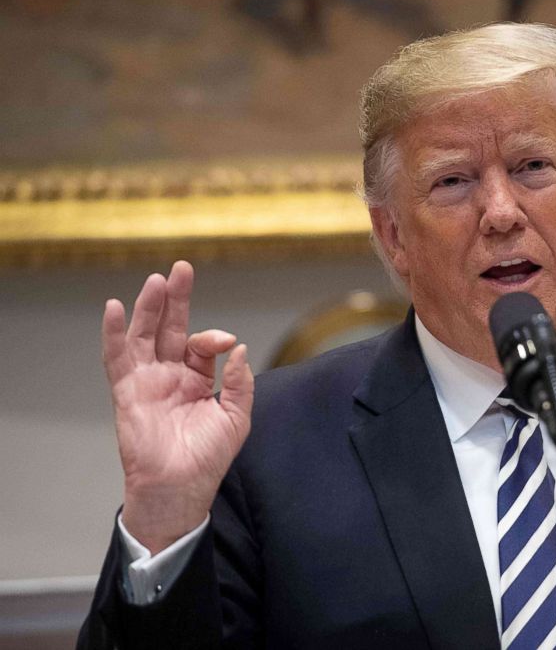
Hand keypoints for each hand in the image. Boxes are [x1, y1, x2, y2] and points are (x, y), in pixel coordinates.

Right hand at [102, 261, 253, 554]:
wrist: (181, 487)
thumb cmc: (207, 457)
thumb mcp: (236, 417)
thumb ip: (239, 382)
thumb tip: (238, 348)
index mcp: (196, 379)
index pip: (200, 345)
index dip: (211, 337)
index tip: (224, 342)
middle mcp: (169, 375)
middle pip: (169, 328)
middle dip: (175, 299)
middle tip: (181, 269)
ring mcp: (147, 381)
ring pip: (145, 336)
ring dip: (149, 308)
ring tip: (157, 280)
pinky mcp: (128, 391)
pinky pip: (116, 358)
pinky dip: (114, 333)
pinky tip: (116, 309)